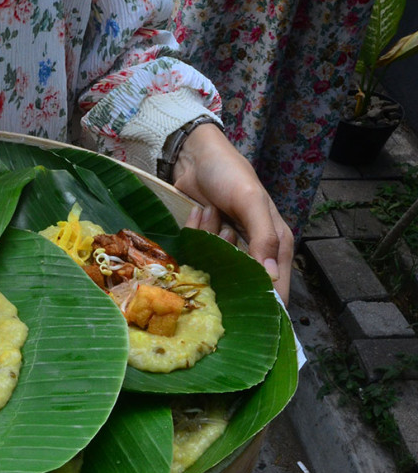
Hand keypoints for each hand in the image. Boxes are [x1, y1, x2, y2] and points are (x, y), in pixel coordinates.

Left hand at [172, 123, 292, 302]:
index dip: (265, 304)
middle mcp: (254, 251)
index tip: (245, 315)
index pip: (277, 289)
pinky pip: (196, 252)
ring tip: (212, 212)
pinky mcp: (205, 243)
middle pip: (240, 282)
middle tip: (223, 231)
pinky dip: (195, 232)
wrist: (196, 157)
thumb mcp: (250, 201)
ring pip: (214, 266)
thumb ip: (264, 237)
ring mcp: (227, 248)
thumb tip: (272, 277)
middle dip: (226, 263)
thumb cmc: (230, 174)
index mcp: (276, 245)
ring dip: (209, 239)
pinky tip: (198, 211)